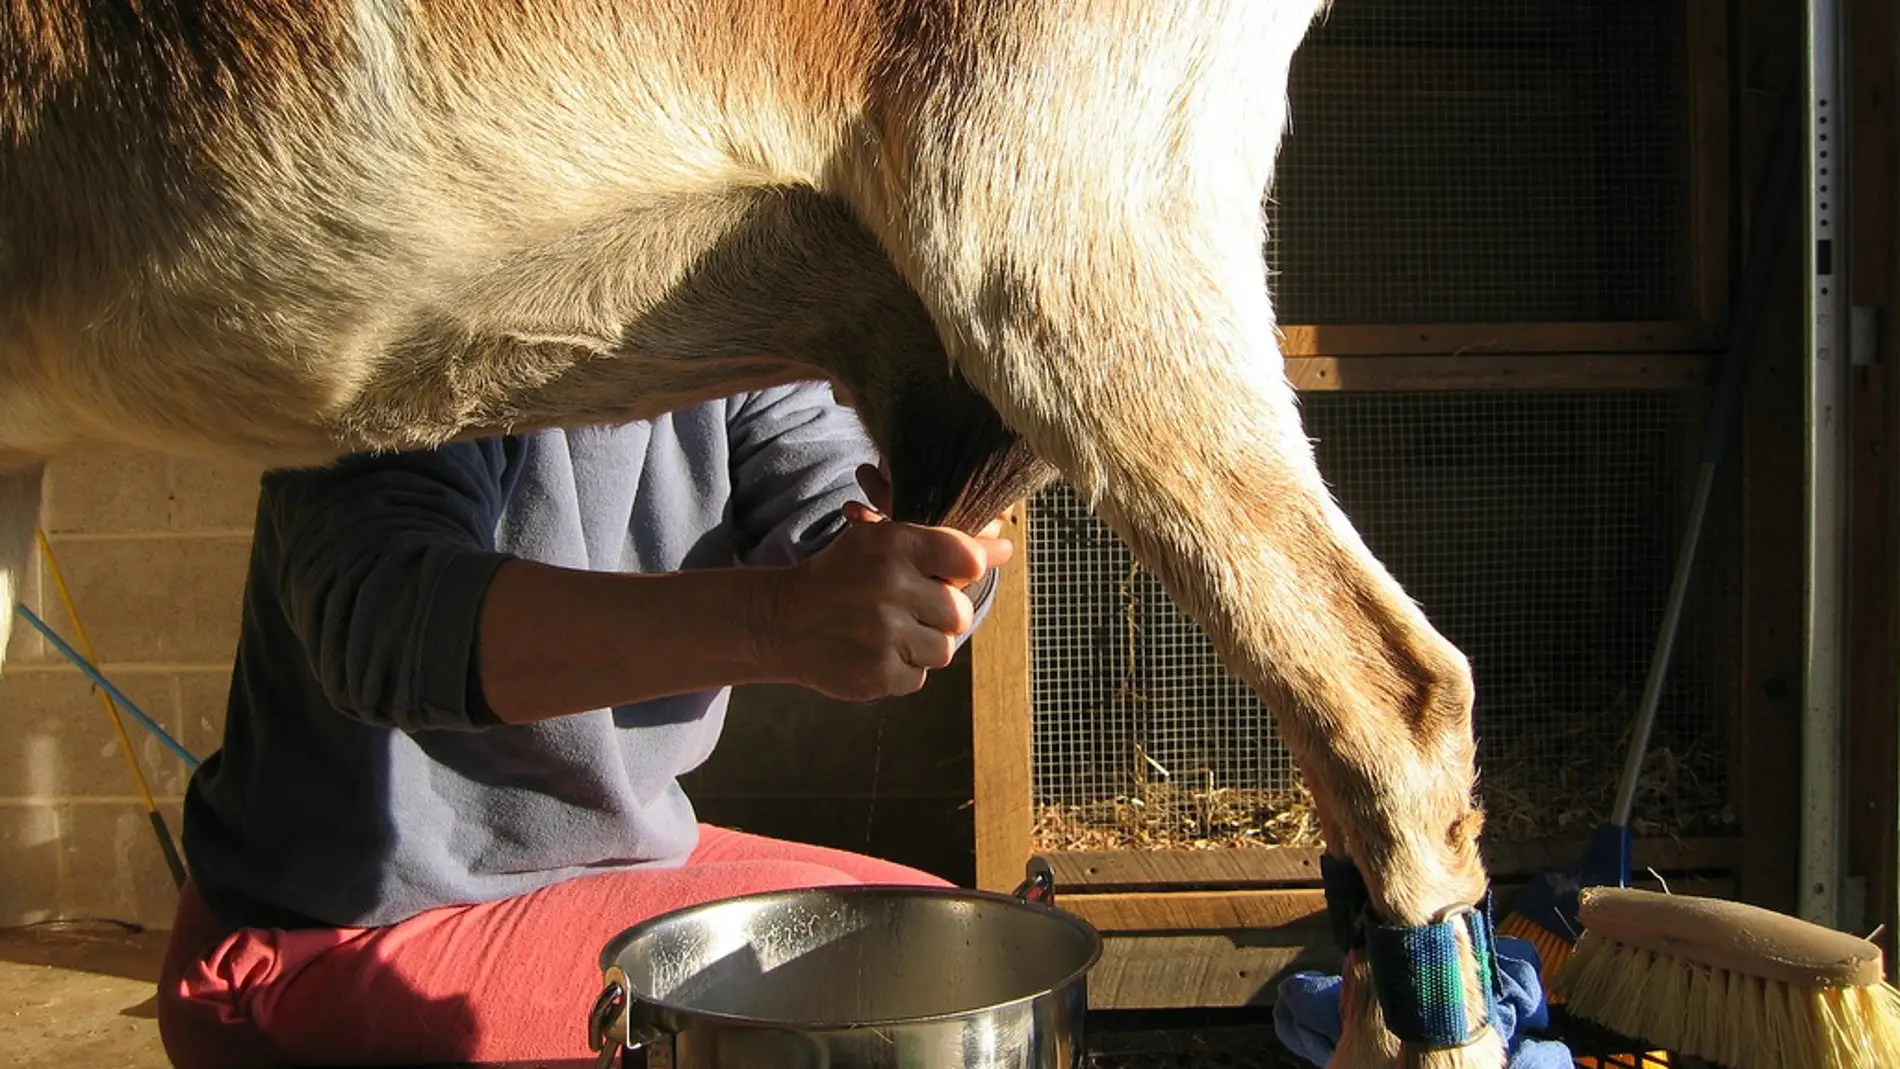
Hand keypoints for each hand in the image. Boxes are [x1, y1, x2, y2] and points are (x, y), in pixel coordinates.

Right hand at [752, 464, 1013, 700]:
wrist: (781, 621)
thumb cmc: (842, 576)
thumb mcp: (883, 543)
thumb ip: (945, 544)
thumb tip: (1005, 548)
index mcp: (895, 544)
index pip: (969, 559)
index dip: (966, 572)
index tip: (947, 577)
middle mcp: (890, 586)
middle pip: (961, 612)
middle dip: (941, 615)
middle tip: (907, 609)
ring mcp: (883, 633)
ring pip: (944, 650)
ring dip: (921, 646)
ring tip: (887, 633)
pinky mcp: (877, 673)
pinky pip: (919, 678)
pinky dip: (901, 670)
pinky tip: (873, 652)